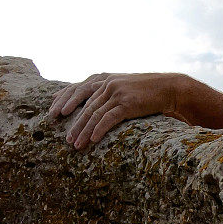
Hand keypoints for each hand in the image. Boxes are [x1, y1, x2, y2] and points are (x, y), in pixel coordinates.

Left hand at [49, 72, 180, 149]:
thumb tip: (94, 102)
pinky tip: (93, 139)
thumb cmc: (148, 90)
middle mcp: (108, 83)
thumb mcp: (124, 86)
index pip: (78, 89)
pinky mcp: (127, 103)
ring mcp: (117, 93)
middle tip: (65, 138)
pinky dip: (99, 129)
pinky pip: (108, 118)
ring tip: (76, 145)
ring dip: (83, 131)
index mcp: (105, 78)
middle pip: (84, 105)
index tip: (53, 112)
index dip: (64, 100)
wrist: (169, 88)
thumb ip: (108, 90)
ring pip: (93, 114)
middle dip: (73, 123)